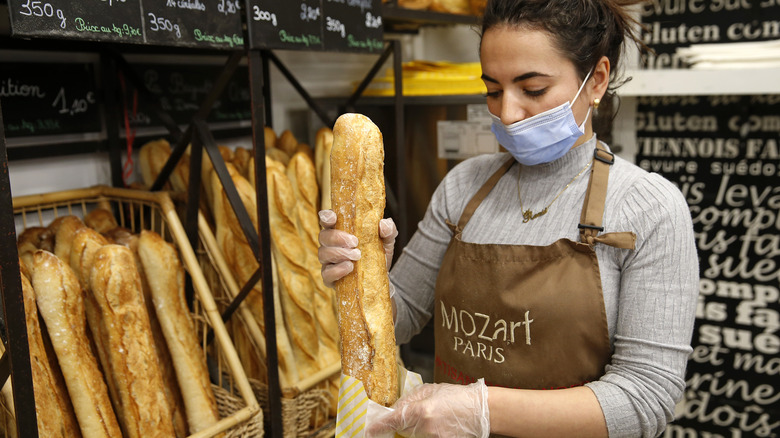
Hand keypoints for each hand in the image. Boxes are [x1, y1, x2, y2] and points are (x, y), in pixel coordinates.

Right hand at [318, 210, 397, 286]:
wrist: (380, 279)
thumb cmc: (378, 254)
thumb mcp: (387, 240)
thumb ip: (388, 230)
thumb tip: (384, 224)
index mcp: (341, 229)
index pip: (327, 219)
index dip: (327, 217)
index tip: (333, 218)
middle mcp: (331, 244)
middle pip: (323, 236)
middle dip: (337, 237)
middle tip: (355, 242)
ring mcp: (328, 261)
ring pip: (323, 254)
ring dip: (339, 253)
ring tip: (357, 256)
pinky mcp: (329, 278)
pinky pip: (326, 274)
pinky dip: (337, 270)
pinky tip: (349, 267)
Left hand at [366, 379, 489, 437]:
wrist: (482, 412)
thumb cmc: (459, 398)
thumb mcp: (431, 391)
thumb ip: (410, 399)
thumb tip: (394, 409)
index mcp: (422, 410)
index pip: (393, 421)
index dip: (379, 426)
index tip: (369, 431)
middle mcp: (426, 428)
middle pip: (403, 430)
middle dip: (403, 424)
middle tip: (418, 414)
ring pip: (414, 436)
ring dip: (417, 429)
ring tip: (434, 418)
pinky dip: (427, 434)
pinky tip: (439, 426)